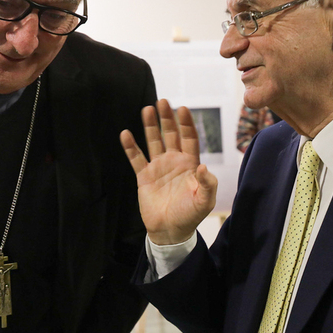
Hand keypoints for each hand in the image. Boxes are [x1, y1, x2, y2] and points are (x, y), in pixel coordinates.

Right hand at [120, 99, 216, 244]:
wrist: (170, 231)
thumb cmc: (190, 215)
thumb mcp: (204, 201)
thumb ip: (207, 184)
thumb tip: (203, 167)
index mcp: (190, 164)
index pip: (189, 138)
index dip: (186, 124)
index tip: (183, 109)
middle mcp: (174, 161)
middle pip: (171, 134)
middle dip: (167, 118)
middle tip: (163, 101)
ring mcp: (158, 167)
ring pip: (153, 141)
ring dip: (150, 126)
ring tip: (147, 109)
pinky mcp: (144, 176)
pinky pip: (136, 158)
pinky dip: (131, 147)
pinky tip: (126, 133)